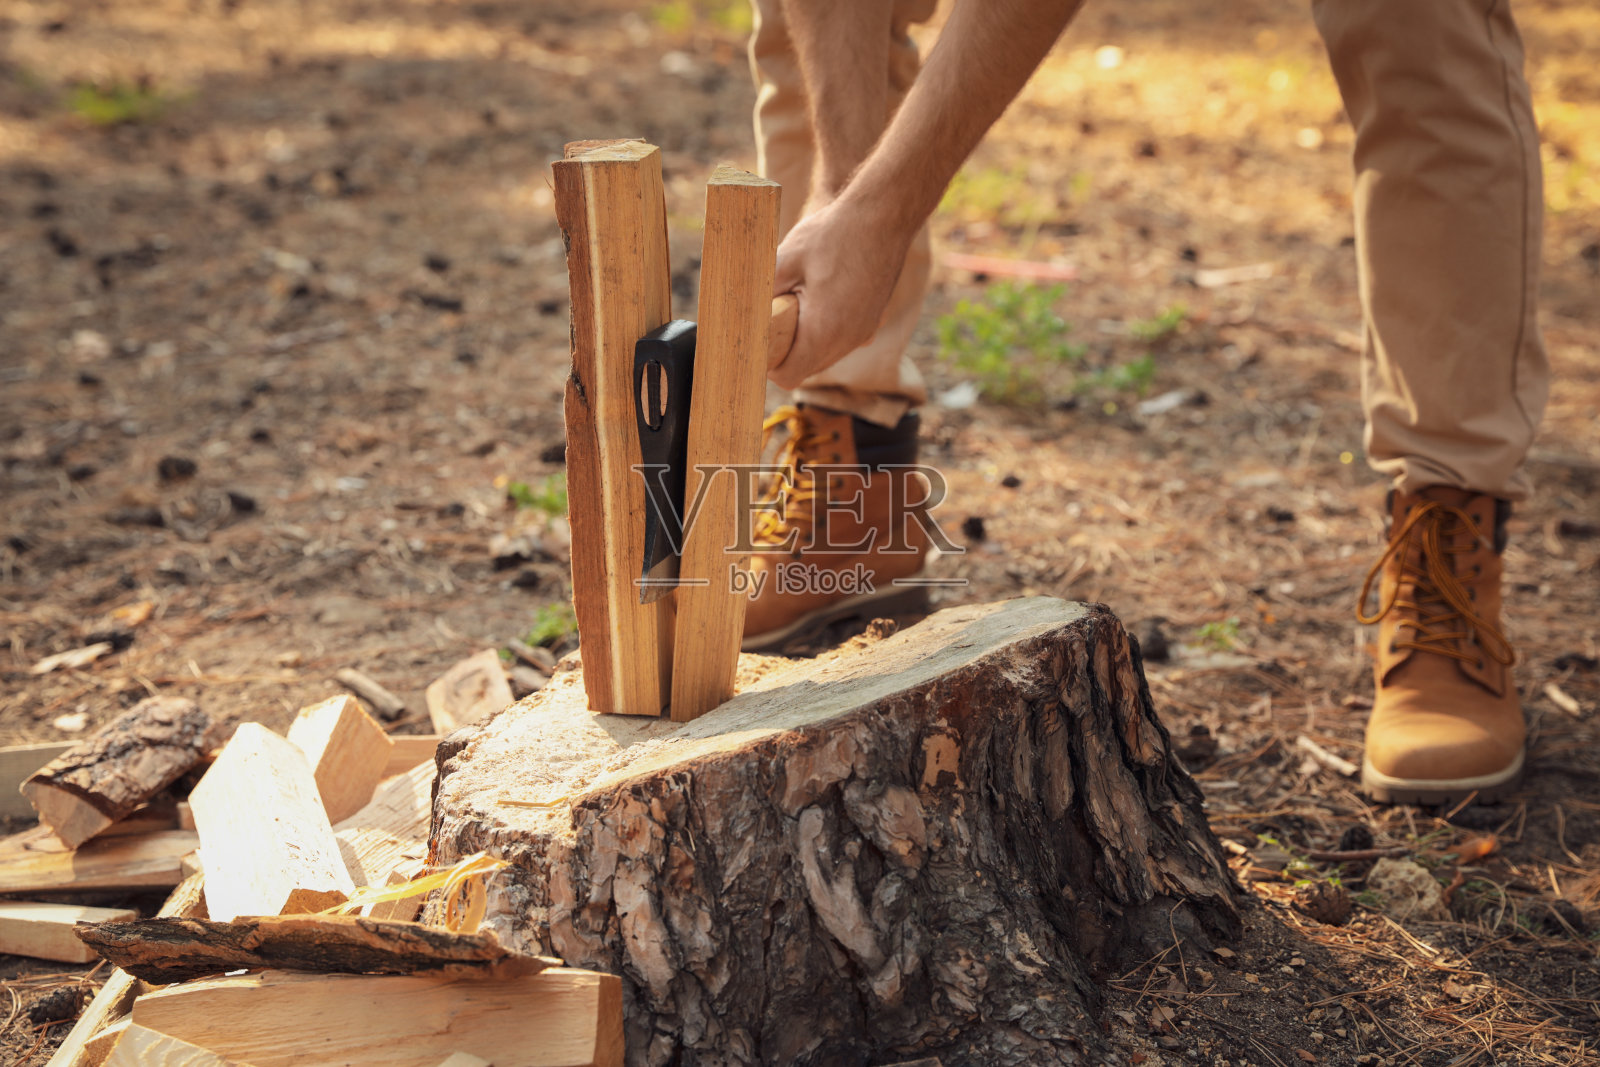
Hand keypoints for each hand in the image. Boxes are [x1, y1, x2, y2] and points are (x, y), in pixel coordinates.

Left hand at [768, 194, 914, 389]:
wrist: (884, 214)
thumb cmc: (834, 234)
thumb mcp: (785, 261)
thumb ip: (762, 295)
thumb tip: (738, 316)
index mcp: (824, 330)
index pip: (789, 376)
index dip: (768, 364)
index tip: (760, 340)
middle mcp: (848, 340)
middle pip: (806, 369)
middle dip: (786, 350)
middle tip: (776, 314)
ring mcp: (863, 333)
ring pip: (824, 356)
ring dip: (806, 339)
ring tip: (799, 302)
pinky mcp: (871, 322)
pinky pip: (841, 341)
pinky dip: (826, 330)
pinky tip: (821, 297)